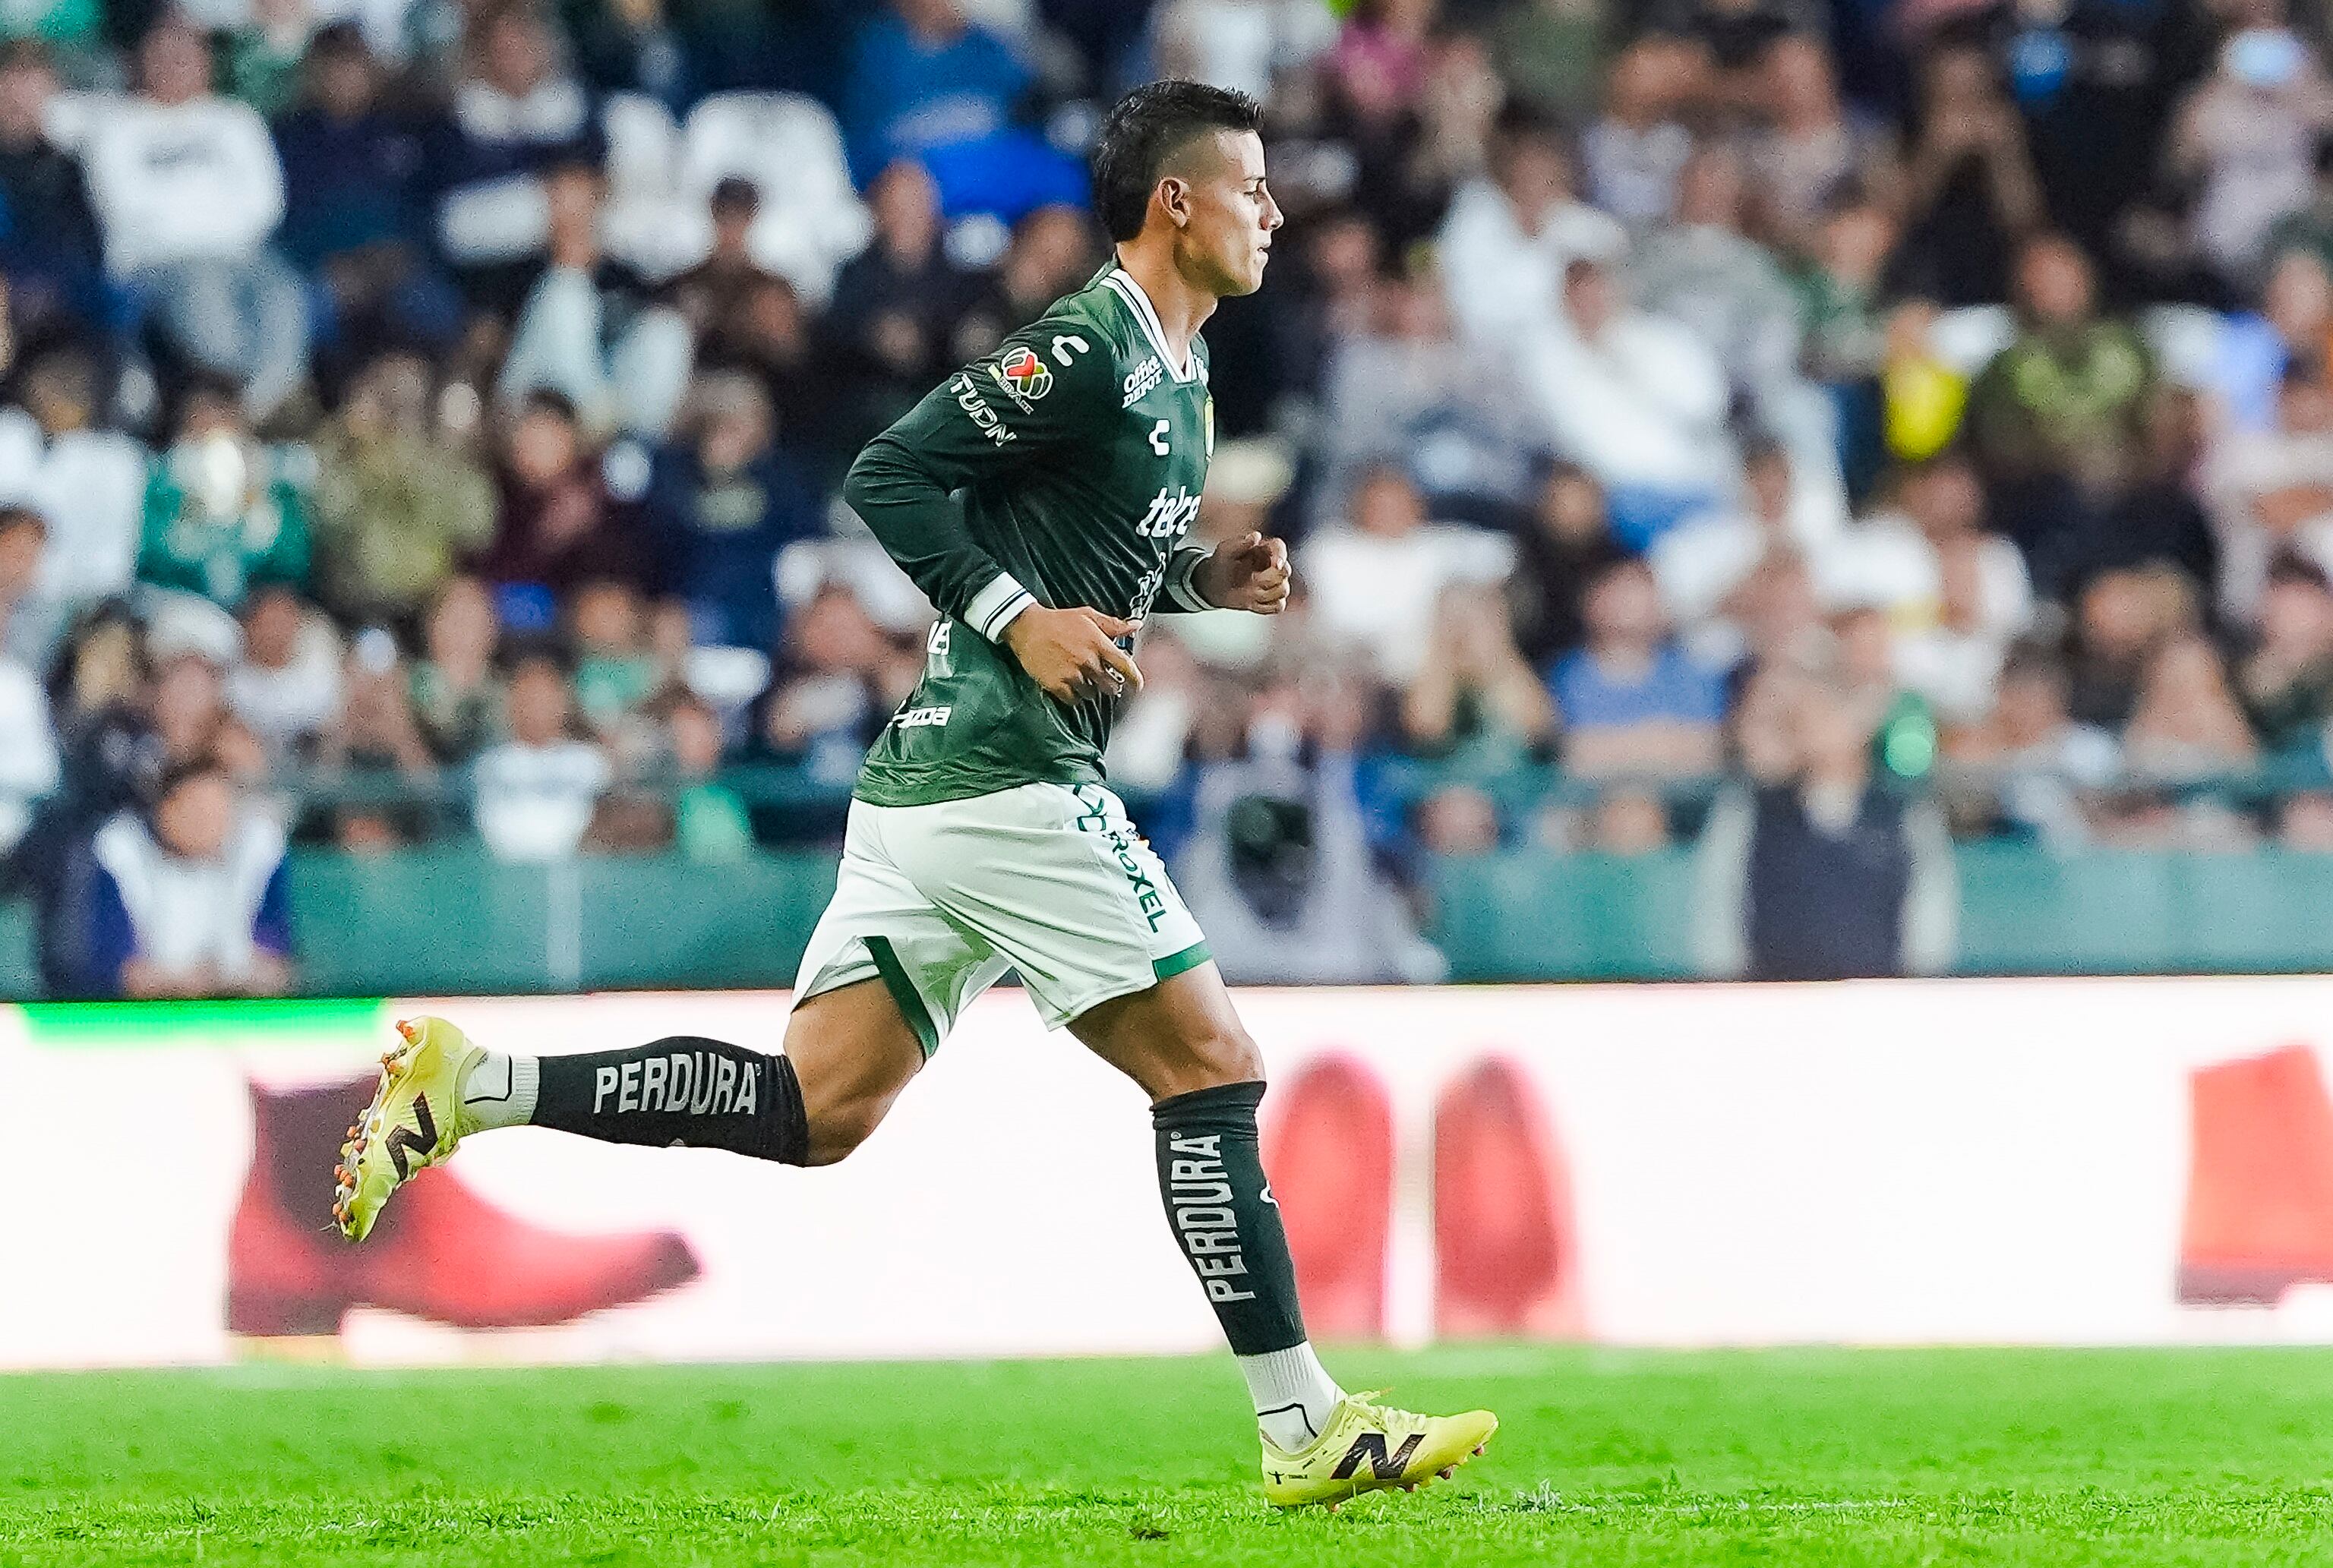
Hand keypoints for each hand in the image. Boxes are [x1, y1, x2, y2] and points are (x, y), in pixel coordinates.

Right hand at [1001, 605, 1143, 702]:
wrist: (1027, 628)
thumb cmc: (1059, 621)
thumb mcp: (1088, 616)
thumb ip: (1114, 625)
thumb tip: (1136, 625)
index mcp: (1098, 644)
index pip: (1125, 667)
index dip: (1135, 679)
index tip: (1137, 685)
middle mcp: (1087, 661)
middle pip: (1110, 686)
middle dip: (1110, 685)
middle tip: (1103, 680)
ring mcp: (1072, 674)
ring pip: (1092, 694)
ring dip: (1090, 690)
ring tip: (1082, 679)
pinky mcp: (1057, 685)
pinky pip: (1074, 700)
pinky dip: (1074, 696)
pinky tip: (1070, 685)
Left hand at [1194, 531, 1291, 613]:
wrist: (1213, 584)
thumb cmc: (1221, 563)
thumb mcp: (1225, 550)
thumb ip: (1240, 543)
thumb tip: (1256, 536)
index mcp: (1263, 549)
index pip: (1279, 548)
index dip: (1281, 555)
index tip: (1276, 565)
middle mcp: (1272, 566)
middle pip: (1286, 571)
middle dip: (1273, 578)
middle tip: (1255, 579)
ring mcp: (1272, 584)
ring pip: (1284, 590)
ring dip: (1268, 593)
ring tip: (1250, 591)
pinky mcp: (1269, 600)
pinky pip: (1279, 606)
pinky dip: (1269, 606)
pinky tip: (1254, 602)